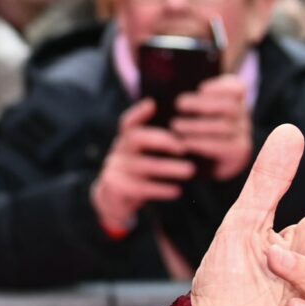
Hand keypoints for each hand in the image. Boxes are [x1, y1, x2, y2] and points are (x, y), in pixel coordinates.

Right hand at [91, 98, 198, 237]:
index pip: (128, 122)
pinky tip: (177, 191)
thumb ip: (159, 144)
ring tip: (190, 170)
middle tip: (183, 148)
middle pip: (135, 137)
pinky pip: (139, 187)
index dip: (139, 112)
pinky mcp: (115, 187)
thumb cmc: (140, 174)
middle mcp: (118, 151)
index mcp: (126, 140)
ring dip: (168, 167)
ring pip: (142, 164)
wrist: (114, 201)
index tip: (153, 104)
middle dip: (161, 140)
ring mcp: (114, 168)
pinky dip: (161, 189)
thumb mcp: (145, 156)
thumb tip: (191, 133)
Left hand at [171, 74, 255, 180]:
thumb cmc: (192, 126)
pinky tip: (184, 143)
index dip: (221, 87)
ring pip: (225, 127)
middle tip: (179, 104)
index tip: (200, 88)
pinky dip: (202, 144)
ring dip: (197, 126)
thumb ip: (190, 98)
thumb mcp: (193, 109)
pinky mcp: (238, 152)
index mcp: (234, 99)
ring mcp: (243, 134)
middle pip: (230, 107)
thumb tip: (167, 89)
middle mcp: (242, 115)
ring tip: (175, 125)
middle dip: (203, 104)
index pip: (238, 88)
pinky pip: (223, 147)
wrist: (206, 160)